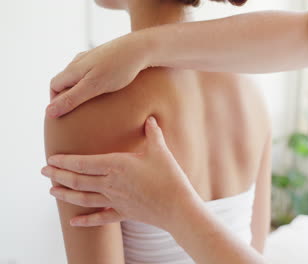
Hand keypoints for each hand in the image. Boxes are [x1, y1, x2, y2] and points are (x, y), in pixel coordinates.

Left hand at [41, 116, 194, 229]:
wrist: (177, 206)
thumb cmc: (169, 177)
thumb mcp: (160, 151)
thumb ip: (152, 133)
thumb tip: (150, 118)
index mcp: (116, 166)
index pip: (82, 163)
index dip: (64, 161)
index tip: (51, 159)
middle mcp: (110, 184)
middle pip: (77, 180)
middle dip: (58, 176)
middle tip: (44, 171)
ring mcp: (115, 201)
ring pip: (83, 198)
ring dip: (65, 195)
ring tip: (51, 191)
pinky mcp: (123, 213)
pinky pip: (100, 218)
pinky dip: (85, 221)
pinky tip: (72, 222)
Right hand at [47, 31, 150, 117]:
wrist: (141, 48)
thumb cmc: (119, 68)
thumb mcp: (94, 87)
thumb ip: (72, 99)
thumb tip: (49, 112)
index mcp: (73, 68)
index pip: (54, 86)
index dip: (56, 101)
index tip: (65, 116)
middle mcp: (80, 61)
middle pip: (65, 80)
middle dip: (67, 96)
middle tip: (78, 112)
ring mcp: (93, 58)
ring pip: (80, 76)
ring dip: (81, 89)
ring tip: (92, 104)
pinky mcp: (106, 58)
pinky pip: (94, 72)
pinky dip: (94, 83)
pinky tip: (107, 90)